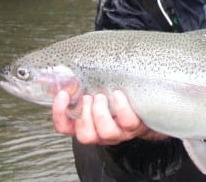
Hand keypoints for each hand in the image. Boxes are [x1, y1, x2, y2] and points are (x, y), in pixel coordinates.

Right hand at [52, 90, 166, 144]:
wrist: (146, 103)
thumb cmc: (116, 93)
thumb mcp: (95, 88)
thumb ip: (77, 83)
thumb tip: (58, 70)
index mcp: (87, 123)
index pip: (65, 127)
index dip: (60, 114)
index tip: (63, 94)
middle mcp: (101, 132)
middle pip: (85, 136)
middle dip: (84, 115)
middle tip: (89, 97)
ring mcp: (119, 131)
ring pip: (105, 133)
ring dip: (100, 113)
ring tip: (102, 96)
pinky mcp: (136, 126)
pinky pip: (128, 122)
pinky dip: (121, 108)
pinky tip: (118, 95)